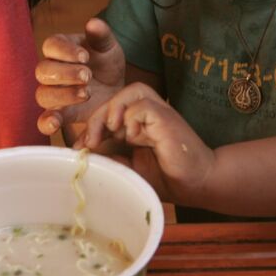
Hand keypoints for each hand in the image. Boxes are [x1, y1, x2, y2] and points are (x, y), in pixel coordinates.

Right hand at [35, 18, 126, 137]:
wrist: (117, 93)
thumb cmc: (108, 66)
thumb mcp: (110, 49)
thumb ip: (102, 36)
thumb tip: (93, 22)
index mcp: (61, 49)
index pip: (51, 45)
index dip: (64, 51)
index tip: (85, 57)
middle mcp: (51, 71)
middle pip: (43, 70)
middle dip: (65, 73)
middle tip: (87, 76)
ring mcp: (53, 94)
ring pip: (43, 94)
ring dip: (63, 95)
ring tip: (86, 94)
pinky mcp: (59, 115)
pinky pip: (43, 121)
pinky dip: (46, 122)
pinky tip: (56, 122)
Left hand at [78, 83, 214, 202]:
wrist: (196, 184)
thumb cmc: (166, 178)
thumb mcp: (128, 168)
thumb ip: (109, 157)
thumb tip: (82, 151)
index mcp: (137, 125)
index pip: (109, 111)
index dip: (92, 124)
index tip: (80, 147)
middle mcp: (147, 116)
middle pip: (117, 98)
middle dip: (97, 117)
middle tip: (88, 142)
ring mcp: (158, 114)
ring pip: (132, 91)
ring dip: (114, 109)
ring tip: (109, 130)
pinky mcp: (166, 117)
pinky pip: (144, 105)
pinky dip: (133, 118)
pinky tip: (134, 138)